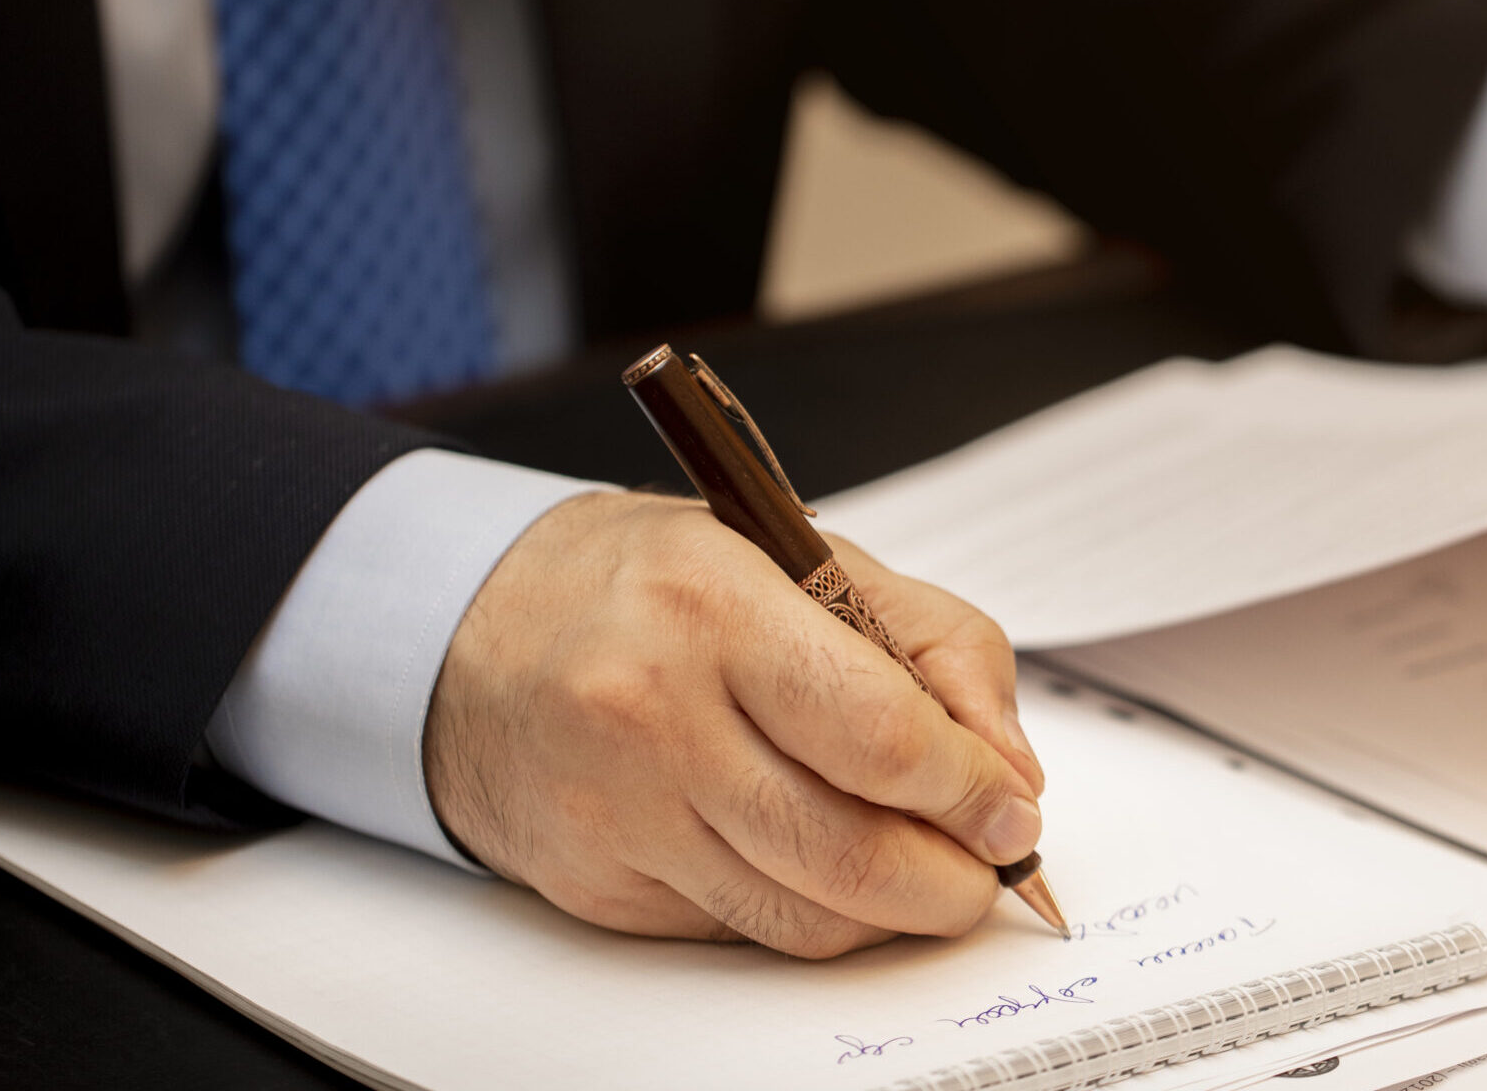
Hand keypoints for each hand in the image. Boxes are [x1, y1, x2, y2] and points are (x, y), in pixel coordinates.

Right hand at [423, 490, 1045, 956]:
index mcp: (713, 607)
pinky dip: (810, 914)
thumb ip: (934, 645)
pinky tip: (825, 866)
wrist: (473, 632)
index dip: (971, 791)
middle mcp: (653, 714)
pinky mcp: (598, 885)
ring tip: (928, 872)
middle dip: (954, 880)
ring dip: (895, 913)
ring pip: (805, 918)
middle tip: (992, 866)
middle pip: (852, 852)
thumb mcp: (803, 556)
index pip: (881, 736)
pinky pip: (742, 931)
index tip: (1014, 810)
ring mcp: (618, 813)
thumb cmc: (655, 587)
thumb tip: (1009, 770)